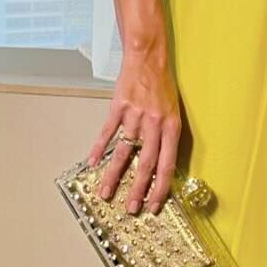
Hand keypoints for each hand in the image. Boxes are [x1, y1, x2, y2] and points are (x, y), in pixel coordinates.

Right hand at [87, 56, 182, 214]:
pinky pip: (108, 132)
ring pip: (124, 152)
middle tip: (131, 208)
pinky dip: (100, 148)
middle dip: (138, 189)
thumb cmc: (162, 87)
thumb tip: (159, 166)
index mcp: (171, 127)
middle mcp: (154, 124)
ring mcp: (135, 116)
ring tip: (106, 193)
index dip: (160, 188)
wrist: (148, 58)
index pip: (167, 165)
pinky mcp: (118, 107)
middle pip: (146, 163)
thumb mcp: (173, 112)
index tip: (154, 205)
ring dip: (114, 175)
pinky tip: (93, 163)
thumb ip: (167, 137)